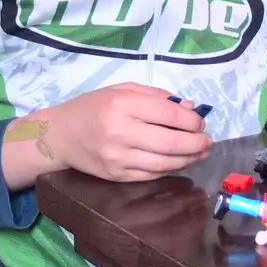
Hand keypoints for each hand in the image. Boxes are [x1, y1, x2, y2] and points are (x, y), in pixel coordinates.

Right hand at [43, 83, 213, 181]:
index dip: (191, 120)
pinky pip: (152, 174)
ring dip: (189, 159)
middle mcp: (121, 133)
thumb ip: (155, 96)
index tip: (200, 122)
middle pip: (171, 142)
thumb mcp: (121, 90)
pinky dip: (170, 169)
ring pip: (165, 163)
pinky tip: (180, 162)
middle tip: (207, 141)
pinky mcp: (117, 176)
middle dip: (196, 143)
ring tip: (200, 152)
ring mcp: (118, 158)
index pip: (168, 114)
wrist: (60, 136)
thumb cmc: (92, 107)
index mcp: (122, 105)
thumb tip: (189, 108)